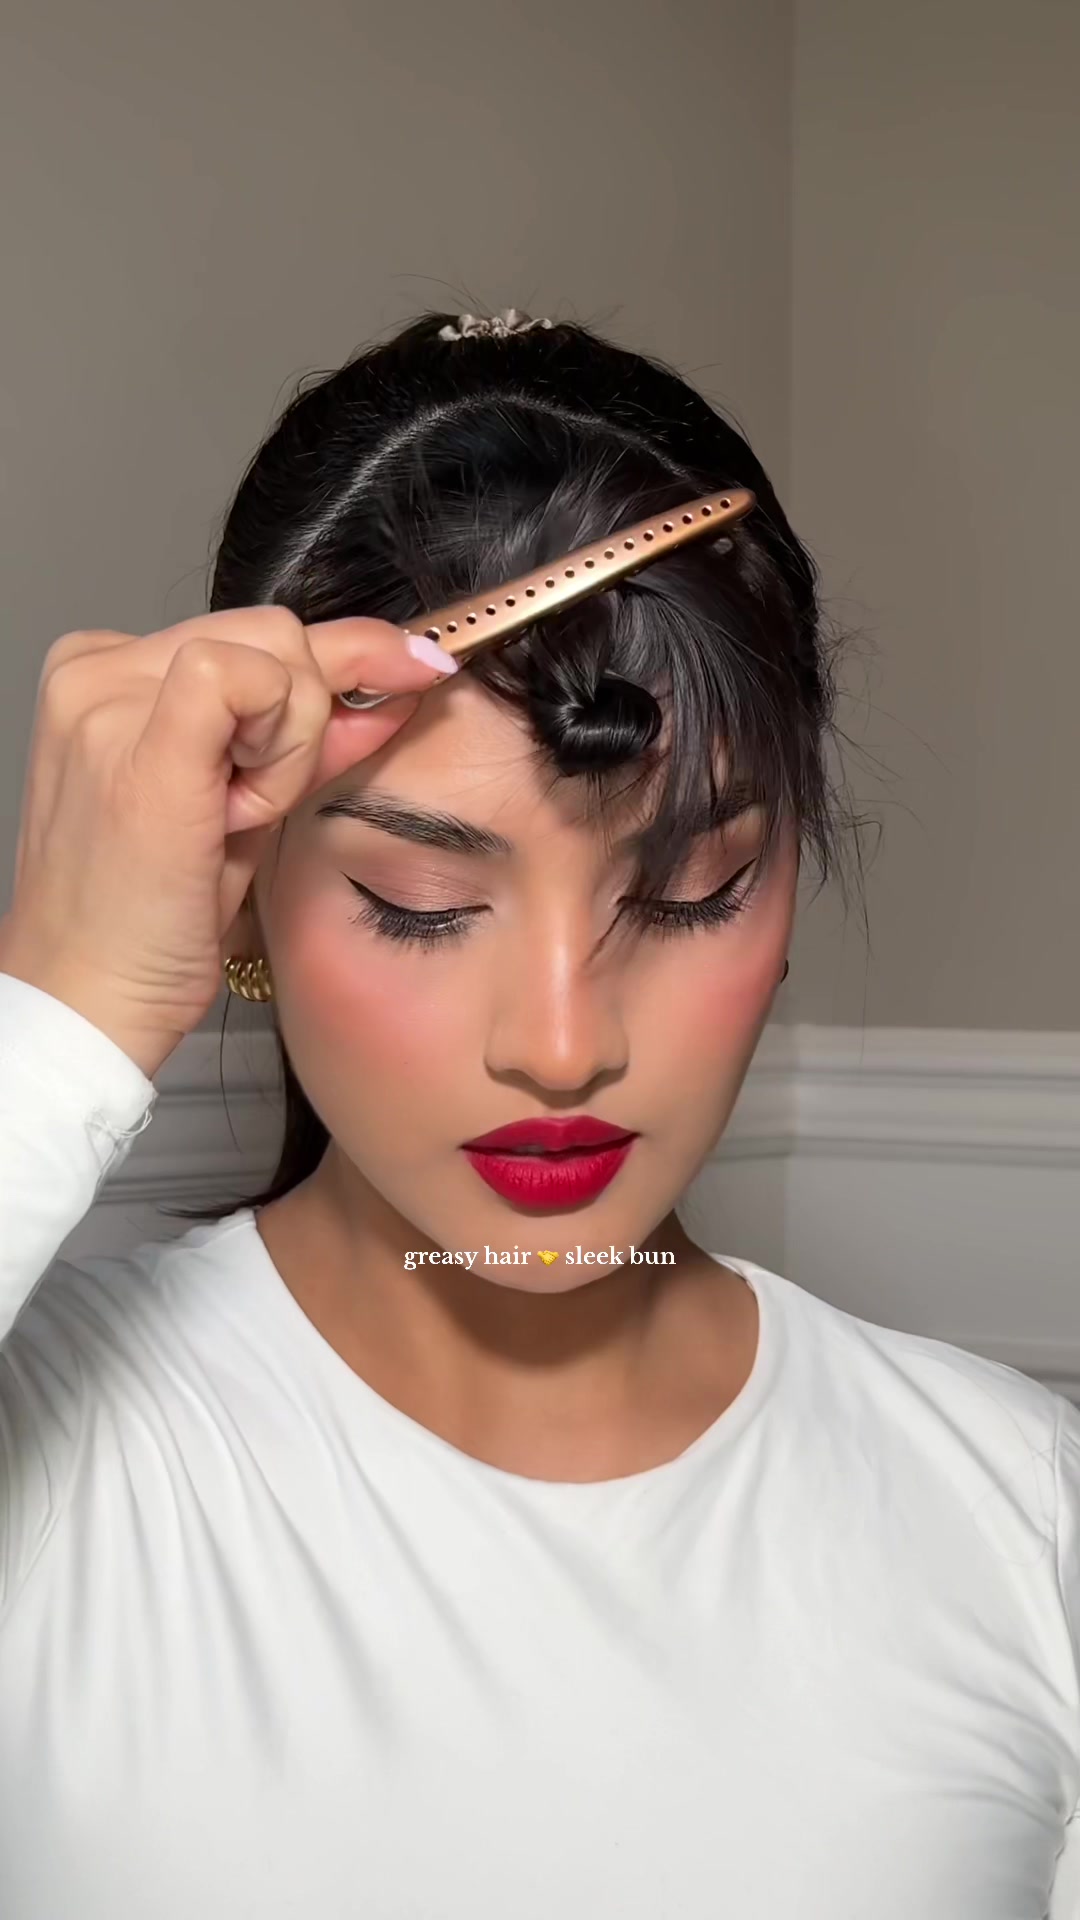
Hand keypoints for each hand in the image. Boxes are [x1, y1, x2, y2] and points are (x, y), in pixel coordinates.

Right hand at [0, 608, 455, 1077]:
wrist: (90, 1001)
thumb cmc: (150, 924)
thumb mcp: (241, 805)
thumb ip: (303, 733)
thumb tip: (397, 676)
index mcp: (106, 677)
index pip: (255, 633)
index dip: (328, 679)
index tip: (374, 715)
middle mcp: (96, 671)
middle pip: (275, 629)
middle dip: (308, 716)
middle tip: (257, 807)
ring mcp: (106, 697)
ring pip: (278, 653)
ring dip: (290, 744)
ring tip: (229, 821)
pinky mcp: (138, 742)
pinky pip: (257, 680)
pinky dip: (280, 749)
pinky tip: (240, 811)